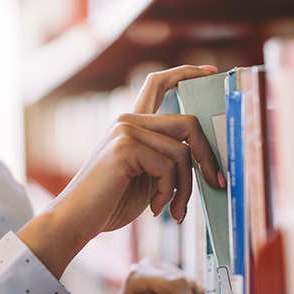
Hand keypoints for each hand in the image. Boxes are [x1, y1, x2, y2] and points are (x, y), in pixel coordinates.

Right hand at [18, 65, 222, 277]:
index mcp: (132, 123)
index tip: (211, 72)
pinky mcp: (124, 147)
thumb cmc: (113, 201)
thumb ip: (169, 159)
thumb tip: (208, 159)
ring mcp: (125, 131)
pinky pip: (168, 167)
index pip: (159, 83)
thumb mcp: (149, 176)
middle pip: (188, 123)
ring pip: (182, 151)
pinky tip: (157, 208)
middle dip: (208, 156)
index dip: (187, 73)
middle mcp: (128, 120)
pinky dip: (169, 193)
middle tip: (215, 181)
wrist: (77, 221)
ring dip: (185, 187)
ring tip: (176, 209)